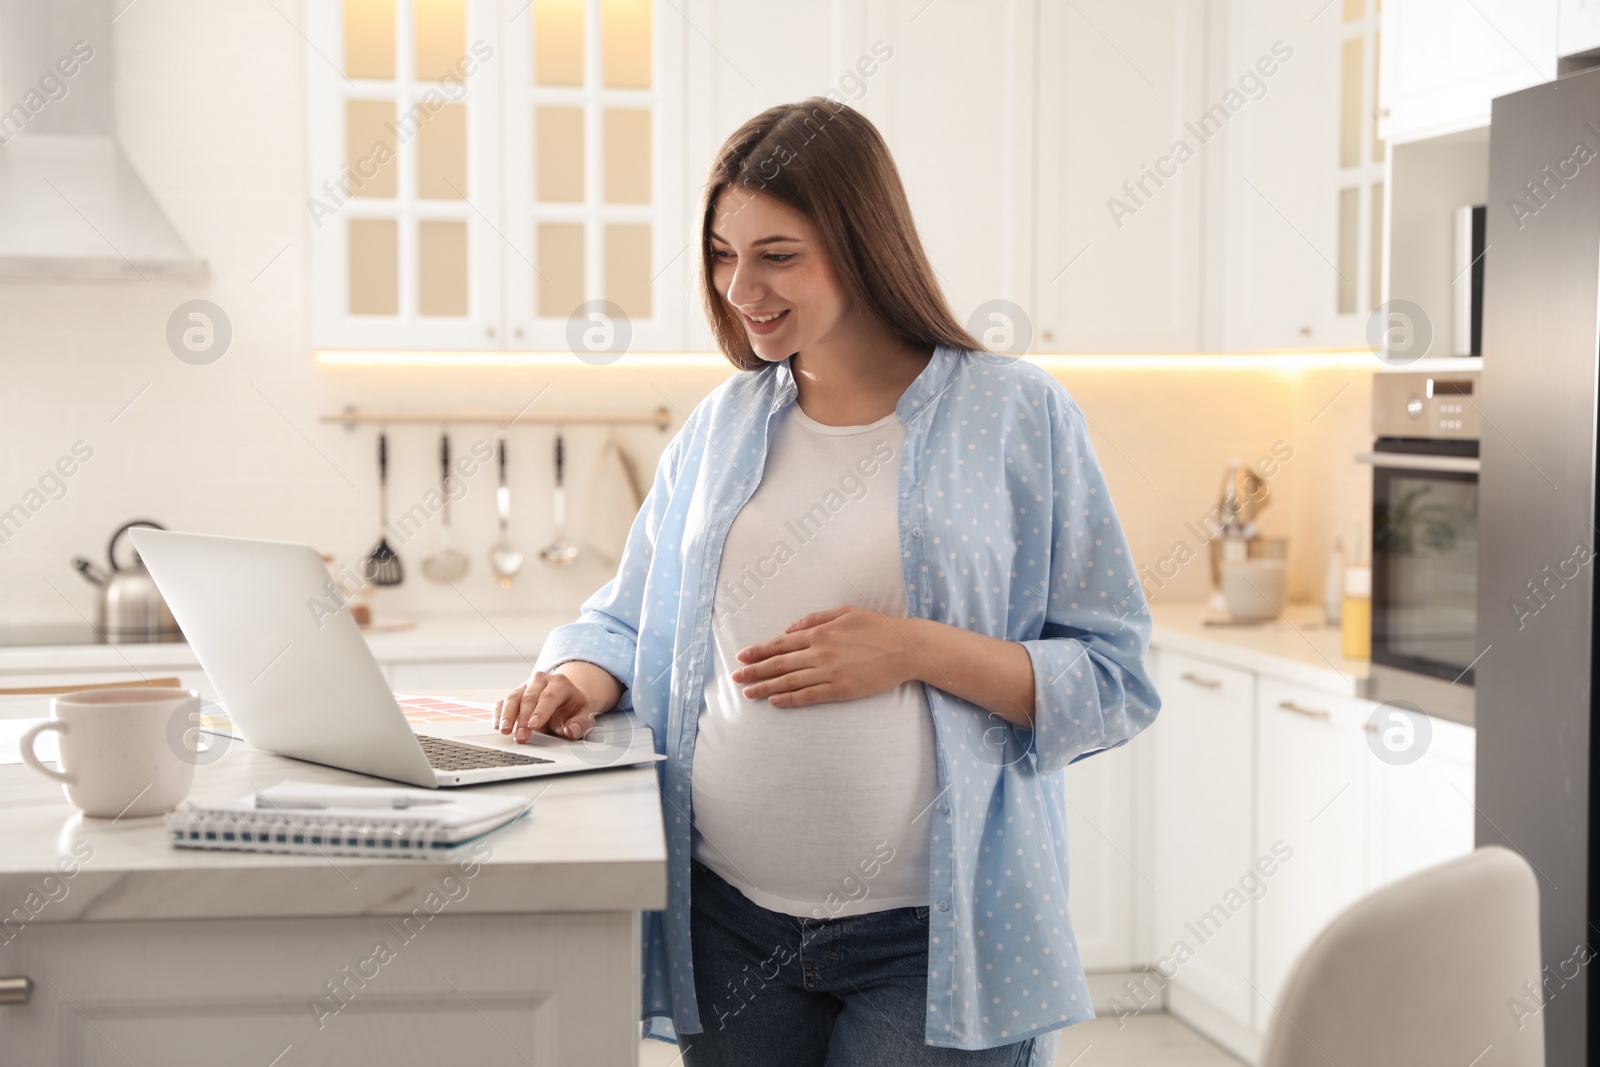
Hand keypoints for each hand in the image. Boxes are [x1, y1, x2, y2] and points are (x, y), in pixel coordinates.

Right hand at [496, 670, 599, 741]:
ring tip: (505, 731)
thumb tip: (572, 730)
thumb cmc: (573, 708)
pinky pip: (502, 702)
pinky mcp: (515, 695)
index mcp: (560, 683)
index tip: (533, 725)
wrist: (564, 699)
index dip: (540, 711)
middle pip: (529, 697)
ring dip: (507, 716)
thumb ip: (581, 723)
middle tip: (521, 736)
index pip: (549, 696)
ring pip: (513, 698)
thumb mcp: (584, 715)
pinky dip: (498, 713)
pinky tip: (497, 725)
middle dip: (523, 718)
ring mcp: (525, 686)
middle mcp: (541, 681)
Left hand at [731, 605, 917, 706]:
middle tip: (735, 678)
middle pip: (779, 664)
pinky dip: (790, 699)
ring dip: (766, 688)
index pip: (781, 643)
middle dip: (754, 671)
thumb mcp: (845, 612)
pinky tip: (775, 701)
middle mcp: (820, 652)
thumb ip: (816, 619)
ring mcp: (829, 672)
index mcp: (820, 632)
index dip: (759, 651)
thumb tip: (790, 627)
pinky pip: (809, 696)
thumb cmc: (878, 627)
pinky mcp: (841, 690)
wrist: (906, 648)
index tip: (741, 657)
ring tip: (748, 694)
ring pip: (789, 682)